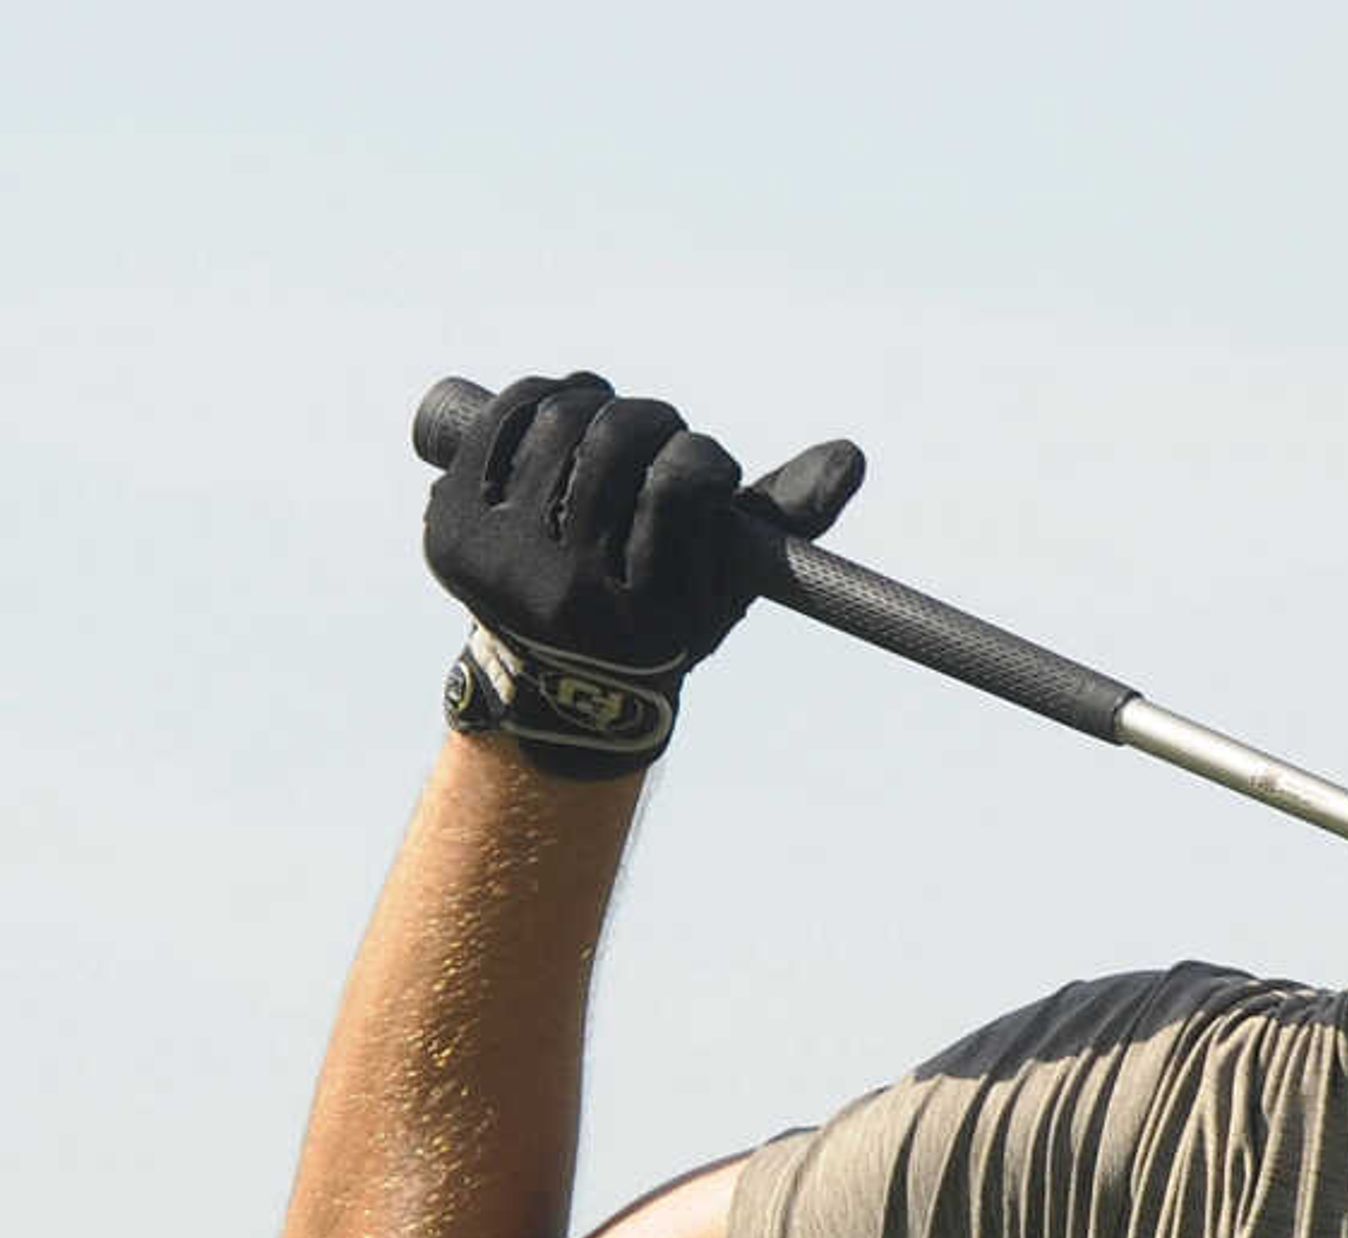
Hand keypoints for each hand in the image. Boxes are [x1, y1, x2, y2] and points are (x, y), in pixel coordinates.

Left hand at [423, 373, 862, 779]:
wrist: (556, 684)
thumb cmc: (663, 624)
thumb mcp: (730, 585)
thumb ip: (788, 517)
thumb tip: (853, 455)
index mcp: (640, 615)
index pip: (681, 485)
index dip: (704, 462)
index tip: (709, 469)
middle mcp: (558, 589)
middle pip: (612, 442)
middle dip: (650, 421)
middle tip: (663, 428)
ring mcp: (494, 556)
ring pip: (557, 422)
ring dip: (596, 400)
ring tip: (614, 414)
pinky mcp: (448, 526)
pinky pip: (498, 423)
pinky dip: (535, 397)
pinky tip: (562, 404)